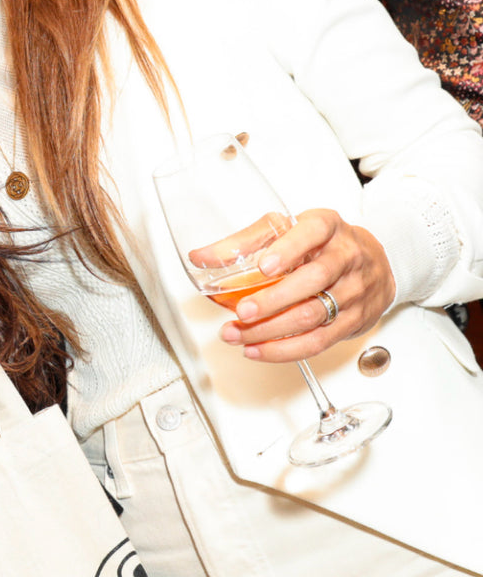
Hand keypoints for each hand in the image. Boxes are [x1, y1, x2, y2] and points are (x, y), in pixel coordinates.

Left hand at [217, 208, 395, 361]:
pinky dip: (285, 350)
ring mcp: (353, 291)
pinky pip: (319, 341)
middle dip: (273, 300)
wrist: (375, 262)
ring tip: (238, 334)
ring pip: (314, 315)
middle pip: (312, 280)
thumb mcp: (290, 228)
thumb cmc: (323, 242)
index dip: (288, 250)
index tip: (264, 266)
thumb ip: (246, 241)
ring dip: (271, 330)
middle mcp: (345, 257)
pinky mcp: (353, 321)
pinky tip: (258, 349)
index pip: (311, 233)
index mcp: (327, 226)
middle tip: (241, 311)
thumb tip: (200, 257)